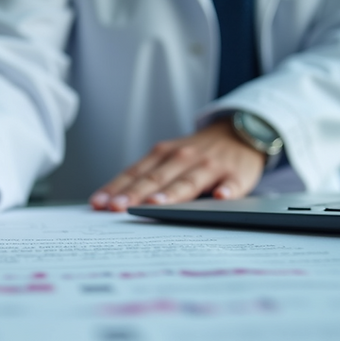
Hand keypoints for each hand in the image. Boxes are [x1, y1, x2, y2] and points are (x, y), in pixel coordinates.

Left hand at [89, 118, 265, 211]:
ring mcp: (211, 166)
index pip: (135, 173)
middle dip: (135, 193)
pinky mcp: (237, 174)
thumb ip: (147, 176)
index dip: (116, 188)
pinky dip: (227, 190)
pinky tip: (221, 198)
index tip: (98, 204)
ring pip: (189, 181)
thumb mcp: (169, 157)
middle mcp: (184, 157)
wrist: (241, 132)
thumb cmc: (198, 154)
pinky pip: (232, 184)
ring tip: (155, 206)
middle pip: (156, 178)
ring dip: (171, 194)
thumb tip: (113, 202)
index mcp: (164, 154)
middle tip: (116, 208)